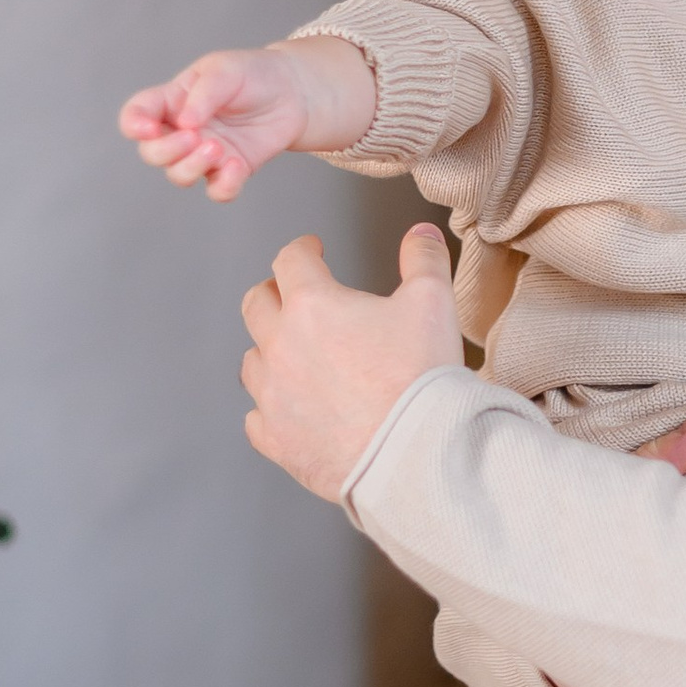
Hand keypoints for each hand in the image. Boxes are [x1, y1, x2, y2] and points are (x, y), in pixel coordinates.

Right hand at [121, 40, 376, 200]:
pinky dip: (224, 185)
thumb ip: (203, 95)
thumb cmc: (251, 74)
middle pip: (152, 153)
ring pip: (179, 176)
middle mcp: (182, 131)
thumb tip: (185, 123)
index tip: (148, 128)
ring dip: (192, 167)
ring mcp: (205, 153)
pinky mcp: (231, 170)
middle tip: (194, 136)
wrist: (292, 91)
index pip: (136, 116)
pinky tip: (237, 166)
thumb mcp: (225, 70)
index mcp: (171, 101)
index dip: (133, 125)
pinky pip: (217, 191)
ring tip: (218, 148)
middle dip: (166, 150)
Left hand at [241, 224, 461, 498]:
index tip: (312, 250)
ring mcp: (273, 396)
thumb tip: (421, 233)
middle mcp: (281, 346)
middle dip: (273, 292)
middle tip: (289, 294)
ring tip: (289, 352)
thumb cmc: (421, 377)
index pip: (291, 260)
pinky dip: (269, 408)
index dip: (303, 249)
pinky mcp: (277, 440)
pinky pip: (256, 419)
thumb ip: (424, 259)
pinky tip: (287, 408)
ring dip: (268, 350)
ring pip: (252, 362)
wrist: (414, 453)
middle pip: (256, 305)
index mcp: (312, 305)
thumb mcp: (434, 303)